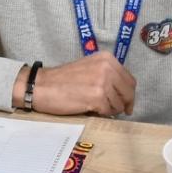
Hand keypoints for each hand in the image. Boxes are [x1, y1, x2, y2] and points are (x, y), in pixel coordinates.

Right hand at [16, 52, 135, 116]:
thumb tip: (123, 92)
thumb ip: (107, 74)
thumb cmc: (62, 79)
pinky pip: (109, 111)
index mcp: (107, 58)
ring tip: (97, 108)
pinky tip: (92, 110)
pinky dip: (103, 114)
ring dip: (111, 110)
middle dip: (125, 104)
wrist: (42, 86)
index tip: (126, 103)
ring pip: (119, 104)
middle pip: (128, 92)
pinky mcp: (97, 97)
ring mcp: (103, 82)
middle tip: (119, 111)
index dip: (129, 94)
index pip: (130, 80)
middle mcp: (107, 67)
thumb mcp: (89, 67)